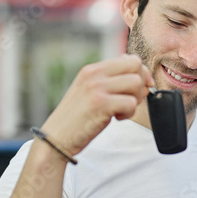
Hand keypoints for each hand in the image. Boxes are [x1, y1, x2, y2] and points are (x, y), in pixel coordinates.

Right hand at [39, 55, 153, 155]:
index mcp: (92, 69)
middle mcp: (94, 74)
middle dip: (140, 85)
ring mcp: (97, 88)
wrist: (56, 138)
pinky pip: (131, 102)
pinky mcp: (100, 104)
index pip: (129, 59)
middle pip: (136, 66)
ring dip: (135, 100)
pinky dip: (129, 113)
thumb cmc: (77, 119)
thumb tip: (139, 71)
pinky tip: (116, 118)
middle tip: (129, 101)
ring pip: (136, 83)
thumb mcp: (90, 92)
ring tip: (120, 110)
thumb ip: (110, 80)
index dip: (140, 75)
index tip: (135, 91)